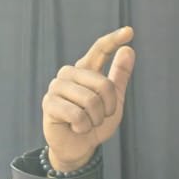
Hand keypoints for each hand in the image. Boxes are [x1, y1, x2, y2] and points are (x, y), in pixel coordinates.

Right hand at [42, 26, 135, 170]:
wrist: (79, 147)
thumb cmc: (95, 122)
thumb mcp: (113, 100)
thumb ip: (119, 76)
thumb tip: (129, 50)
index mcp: (85, 70)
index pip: (99, 50)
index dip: (113, 40)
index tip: (130, 31)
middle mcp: (69, 74)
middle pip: (103, 84)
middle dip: (108, 107)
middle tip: (100, 117)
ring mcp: (56, 87)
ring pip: (91, 100)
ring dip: (96, 119)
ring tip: (87, 123)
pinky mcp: (49, 104)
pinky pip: (77, 114)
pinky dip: (83, 126)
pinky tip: (76, 128)